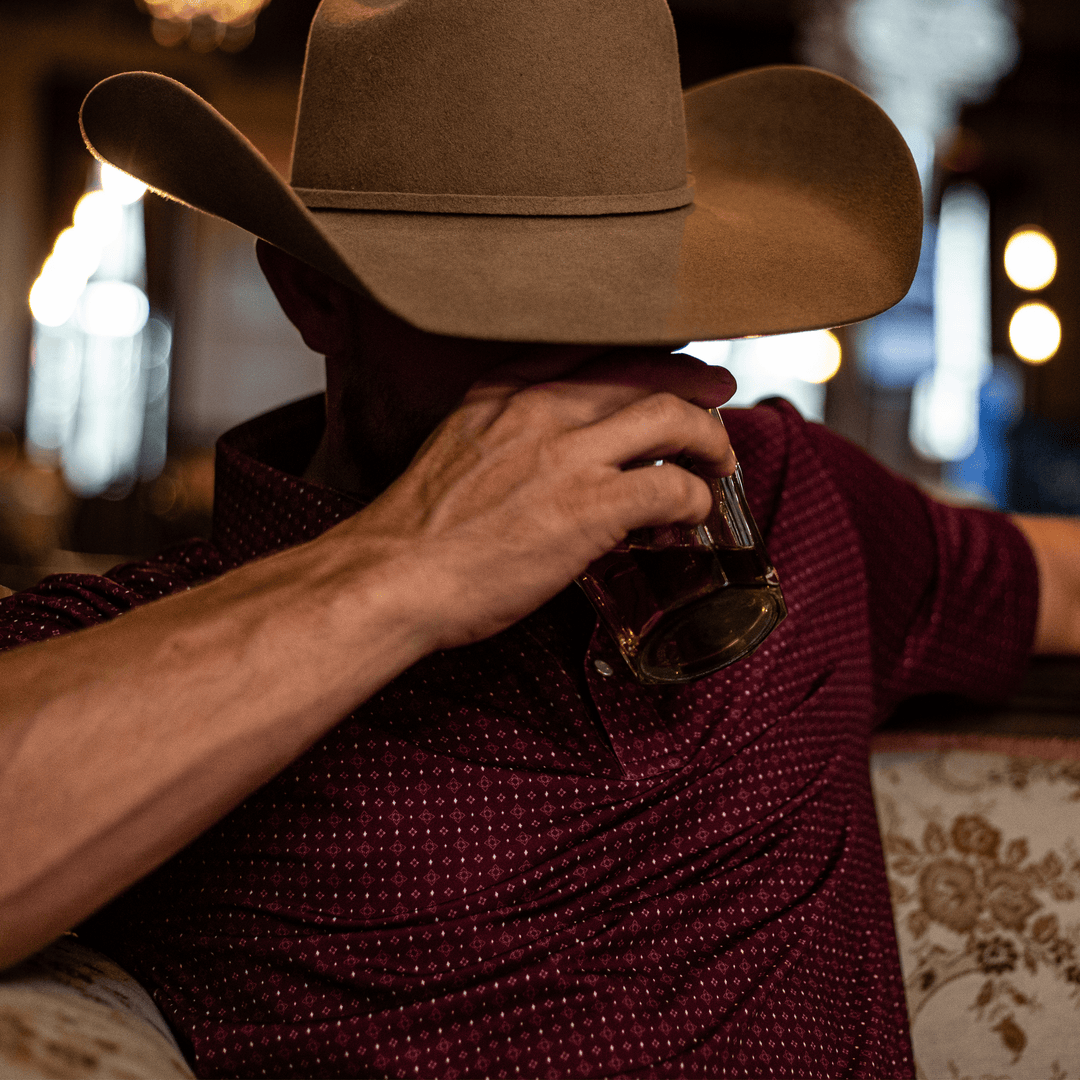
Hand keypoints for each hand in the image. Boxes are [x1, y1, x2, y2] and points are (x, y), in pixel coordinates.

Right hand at [349, 349, 736, 650]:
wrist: (393, 575)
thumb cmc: (417, 530)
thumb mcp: (455, 450)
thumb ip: (505, 438)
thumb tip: (547, 462)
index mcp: (504, 391)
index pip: (593, 350)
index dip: (644, 354)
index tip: (667, 366)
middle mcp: (541, 409)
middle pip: (643, 373)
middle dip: (693, 383)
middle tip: (717, 394)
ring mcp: (569, 456)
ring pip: (672, 417)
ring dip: (709, 436)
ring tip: (719, 459)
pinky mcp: (591, 507)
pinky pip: (672, 488)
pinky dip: (696, 498)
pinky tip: (696, 513)